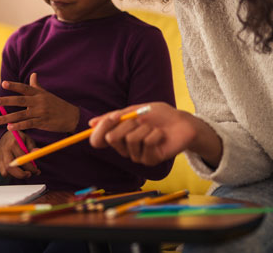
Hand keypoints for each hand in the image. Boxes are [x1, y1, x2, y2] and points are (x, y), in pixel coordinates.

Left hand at [0, 73, 79, 132]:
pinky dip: (18, 126)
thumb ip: (37, 86)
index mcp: (39, 93)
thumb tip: (33, 75)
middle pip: (20, 100)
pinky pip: (28, 124)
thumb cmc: (57, 104)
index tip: (3, 83)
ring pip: (21, 114)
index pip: (24, 88)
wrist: (71, 116)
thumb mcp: (47, 94)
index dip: (14, 86)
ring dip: (7, 118)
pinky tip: (9, 127)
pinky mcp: (42, 123)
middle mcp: (38, 102)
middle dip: (6, 101)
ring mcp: (40, 112)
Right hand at [0, 131, 39, 178]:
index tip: (36, 171)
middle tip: (29, 174)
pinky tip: (18, 170)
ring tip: (24, 171)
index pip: (21, 159)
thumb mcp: (28, 140)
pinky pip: (3, 173)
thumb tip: (37, 152)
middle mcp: (4, 150)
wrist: (6, 136)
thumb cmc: (19, 139)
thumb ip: (32, 148)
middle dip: (21, 174)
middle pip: (10, 168)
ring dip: (16, 175)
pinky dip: (12, 174)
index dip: (30, 167)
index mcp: (13, 143)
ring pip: (6, 172)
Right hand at [88, 102, 221, 166]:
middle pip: (111, 139)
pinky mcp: (149, 160)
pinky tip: (161, 136)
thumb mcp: (134, 110)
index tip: (113, 117)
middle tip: (140, 119)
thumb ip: (113, 117)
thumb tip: (91, 124)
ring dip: (144, 127)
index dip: (101, 129)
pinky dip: (155, 134)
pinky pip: (146, 143)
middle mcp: (124, 148)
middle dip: (127, 123)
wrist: (181, 122)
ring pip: (130, 139)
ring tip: (154, 127)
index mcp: (118, 136)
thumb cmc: (158, 115)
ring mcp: (136, 156)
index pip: (97, 141)